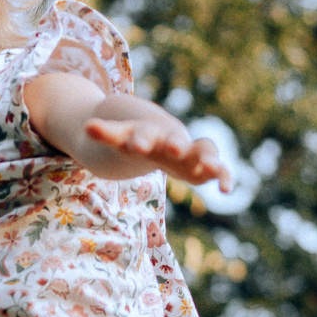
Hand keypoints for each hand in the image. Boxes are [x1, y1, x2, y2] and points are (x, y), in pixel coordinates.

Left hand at [84, 118, 226, 187]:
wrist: (157, 136)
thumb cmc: (136, 137)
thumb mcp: (120, 135)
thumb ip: (106, 133)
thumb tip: (87, 126)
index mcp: (148, 133)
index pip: (144, 134)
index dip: (140, 140)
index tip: (137, 146)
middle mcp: (170, 139)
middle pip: (174, 139)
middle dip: (175, 143)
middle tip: (175, 148)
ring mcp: (189, 151)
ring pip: (202, 151)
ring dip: (208, 159)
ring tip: (217, 172)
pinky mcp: (201, 165)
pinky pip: (217, 169)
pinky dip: (224, 176)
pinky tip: (229, 190)